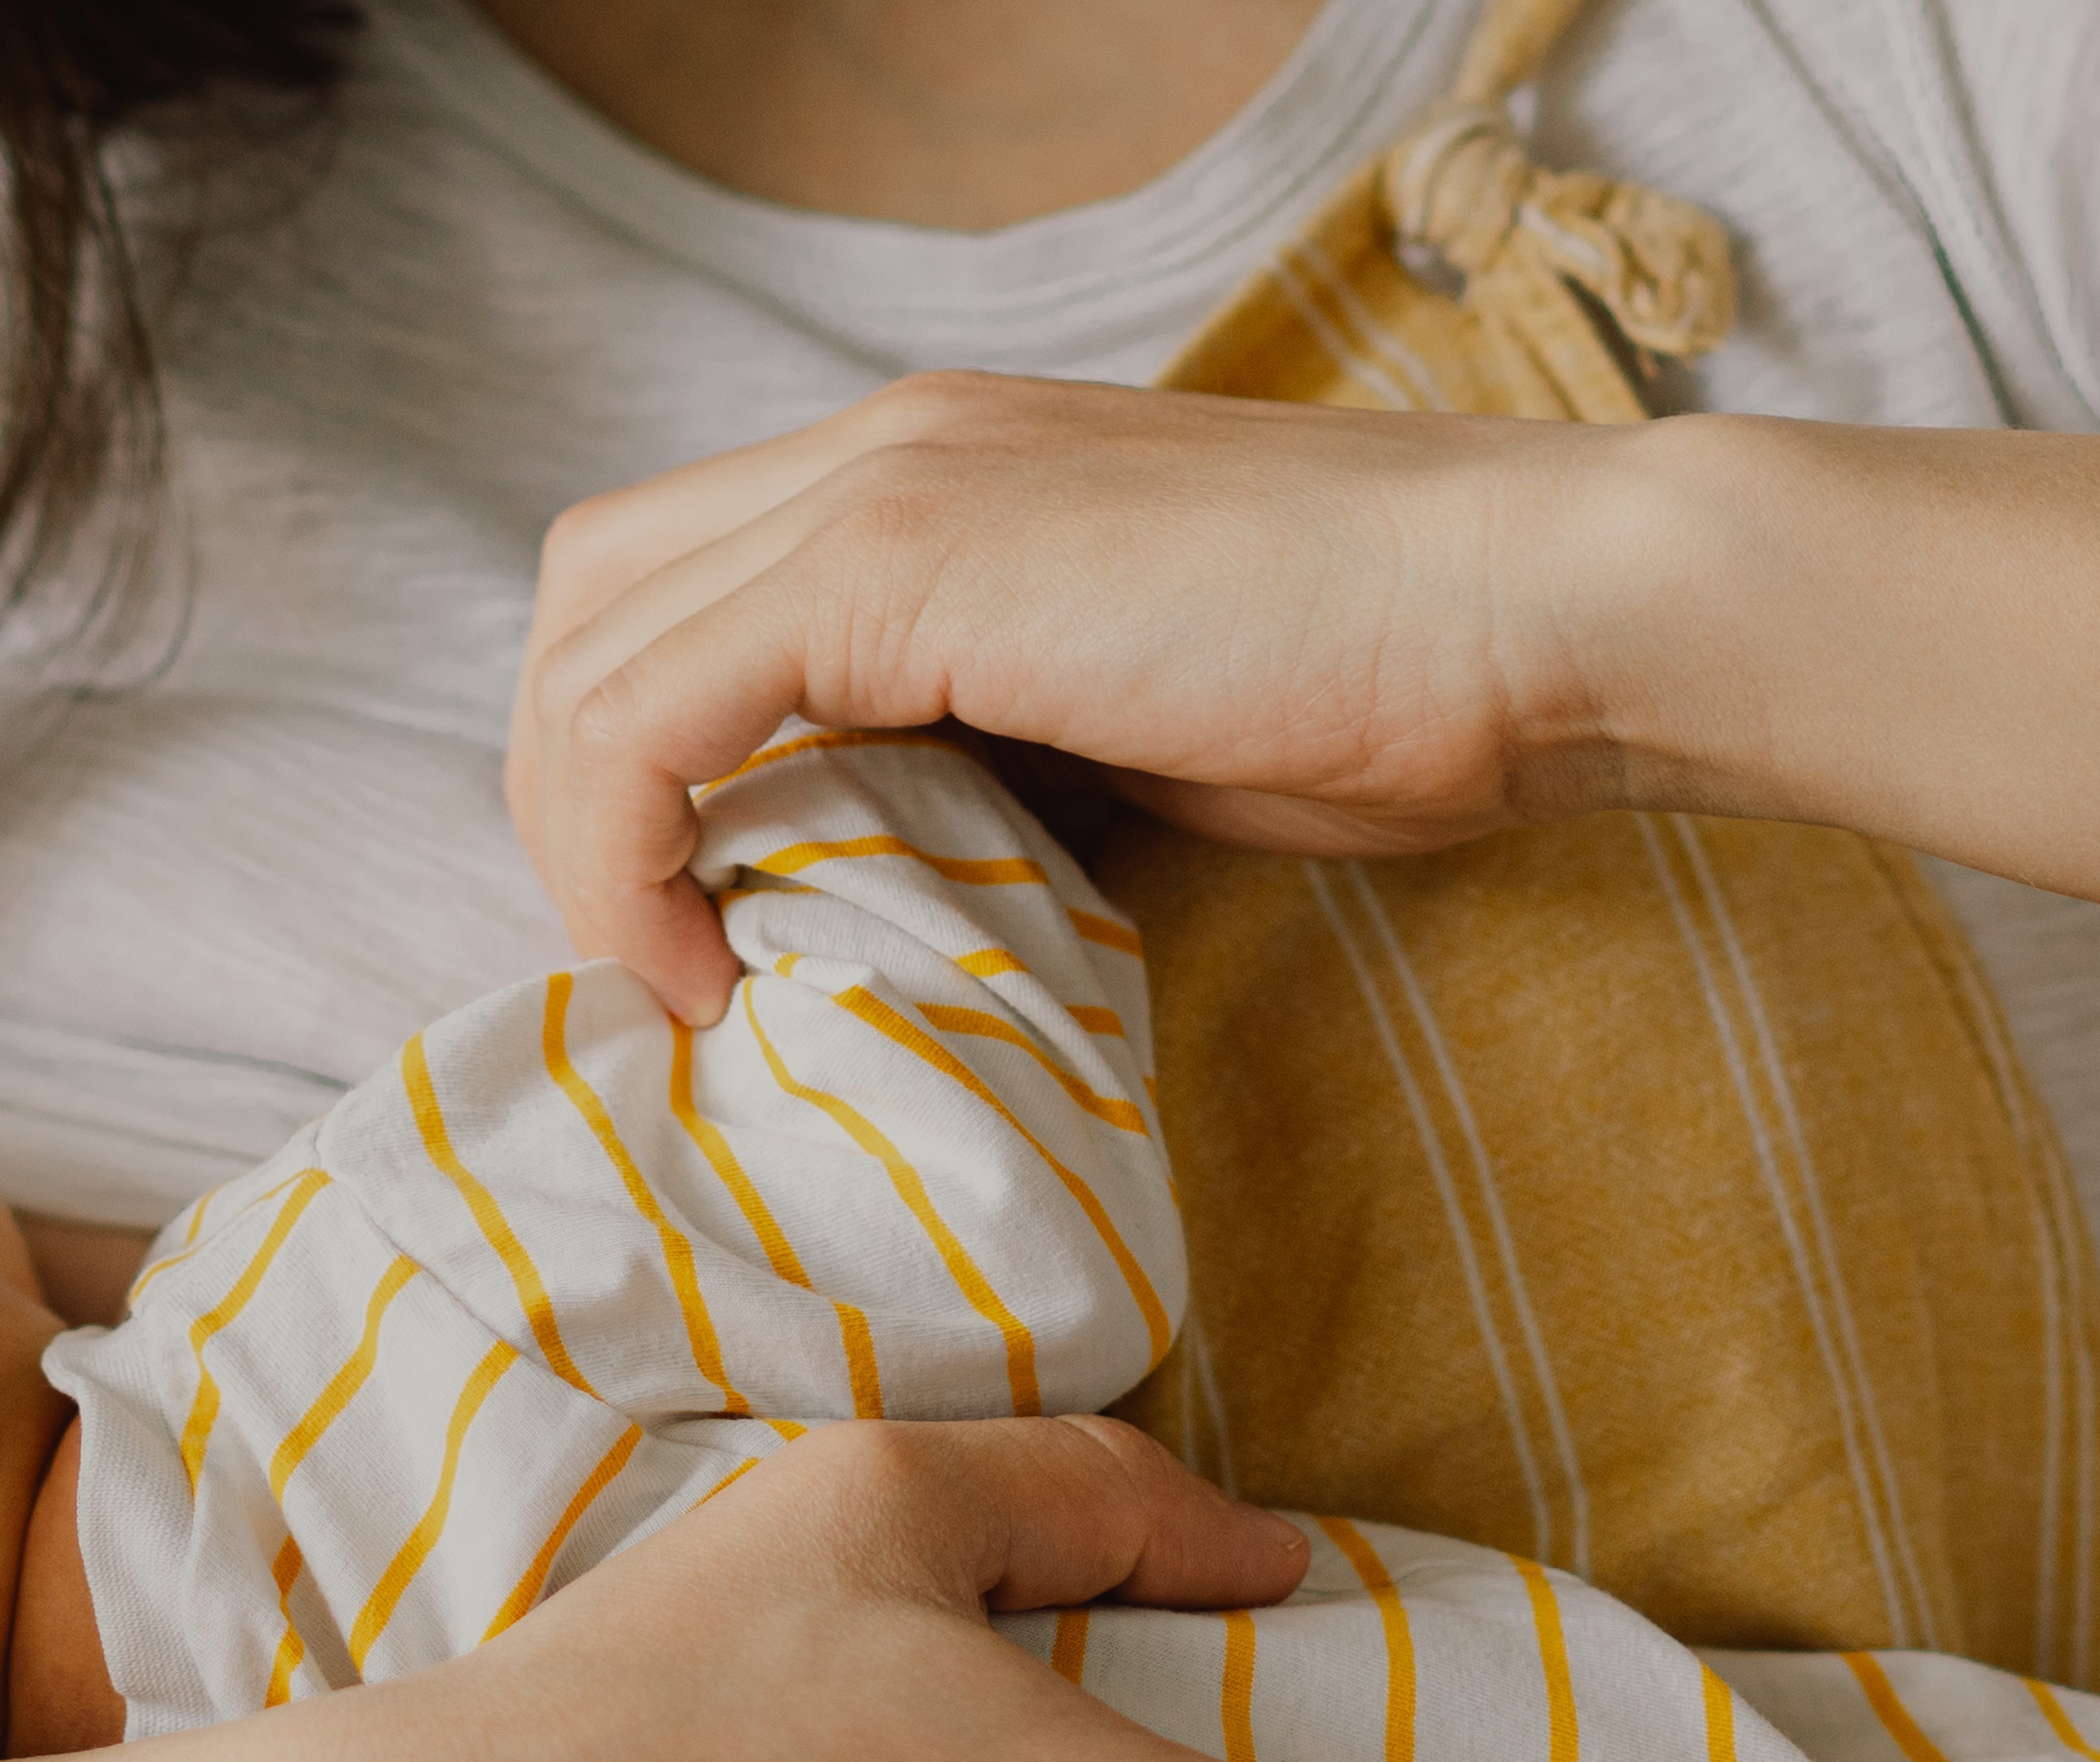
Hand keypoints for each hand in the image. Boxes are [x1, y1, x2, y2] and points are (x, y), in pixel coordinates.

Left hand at [509, 372, 1682, 1019]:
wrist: (1530, 612)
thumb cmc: (1379, 691)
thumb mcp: (1122, 727)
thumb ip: (982, 755)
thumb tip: (877, 871)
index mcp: (927, 469)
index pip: (668, 588)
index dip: (631, 765)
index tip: (702, 930)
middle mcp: (877, 446)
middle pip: (586, 601)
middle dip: (569, 797)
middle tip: (662, 960)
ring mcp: (883, 487)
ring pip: (590, 650)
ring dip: (586, 837)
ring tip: (680, 978)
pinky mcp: (903, 565)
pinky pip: (657, 711)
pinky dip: (632, 847)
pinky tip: (713, 964)